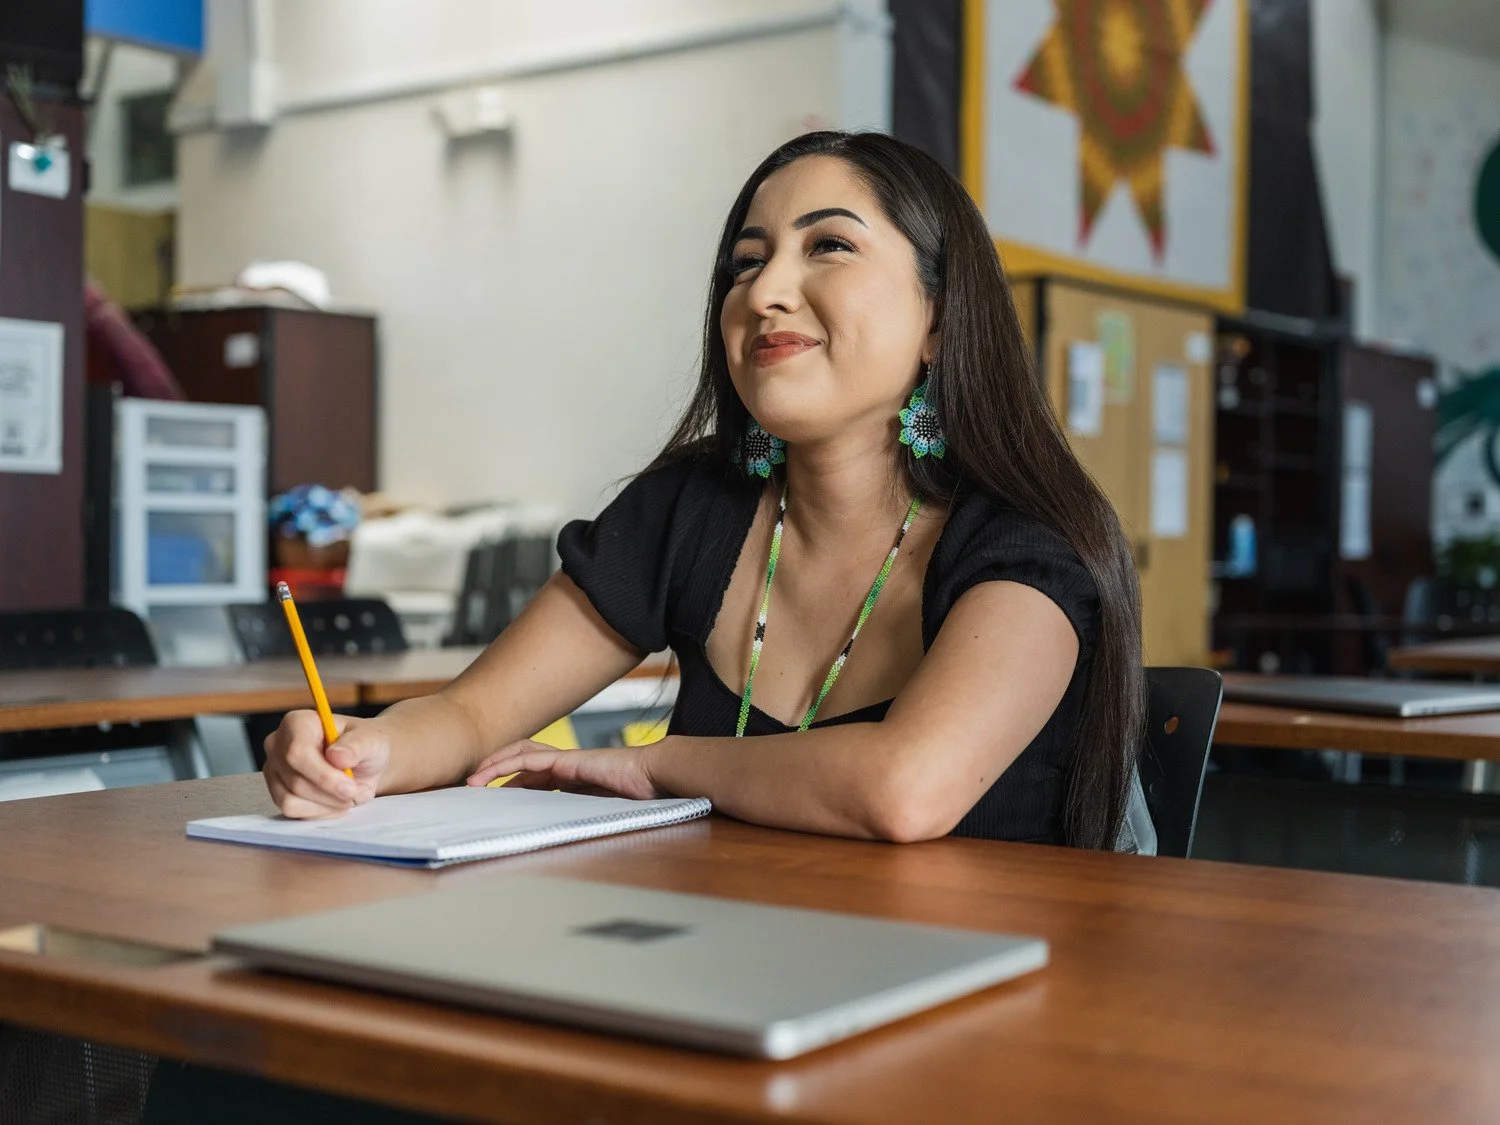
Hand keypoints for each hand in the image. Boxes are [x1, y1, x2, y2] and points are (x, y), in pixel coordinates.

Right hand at [262, 710, 389, 818]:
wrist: (364, 762)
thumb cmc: (365, 745)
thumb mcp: (371, 740)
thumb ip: (357, 746)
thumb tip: (336, 756)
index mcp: (298, 722)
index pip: (297, 752)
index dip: (323, 775)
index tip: (349, 787)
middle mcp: (278, 744)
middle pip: (295, 780)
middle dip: (329, 793)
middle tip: (354, 793)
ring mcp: (273, 769)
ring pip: (291, 800)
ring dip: (325, 804)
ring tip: (346, 796)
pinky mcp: (276, 791)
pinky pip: (292, 811)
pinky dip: (318, 812)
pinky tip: (334, 802)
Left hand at [466, 741, 662, 799]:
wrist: (654, 777)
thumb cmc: (639, 796)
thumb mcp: (604, 811)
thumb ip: (586, 816)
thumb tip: (566, 838)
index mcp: (574, 779)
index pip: (534, 777)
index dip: (511, 784)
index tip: (492, 798)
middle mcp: (566, 767)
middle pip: (523, 760)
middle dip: (496, 770)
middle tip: (474, 787)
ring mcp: (566, 760)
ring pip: (520, 755)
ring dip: (494, 765)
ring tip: (473, 781)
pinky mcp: (566, 760)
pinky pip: (529, 760)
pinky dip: (505, 764)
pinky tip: (489, 775)